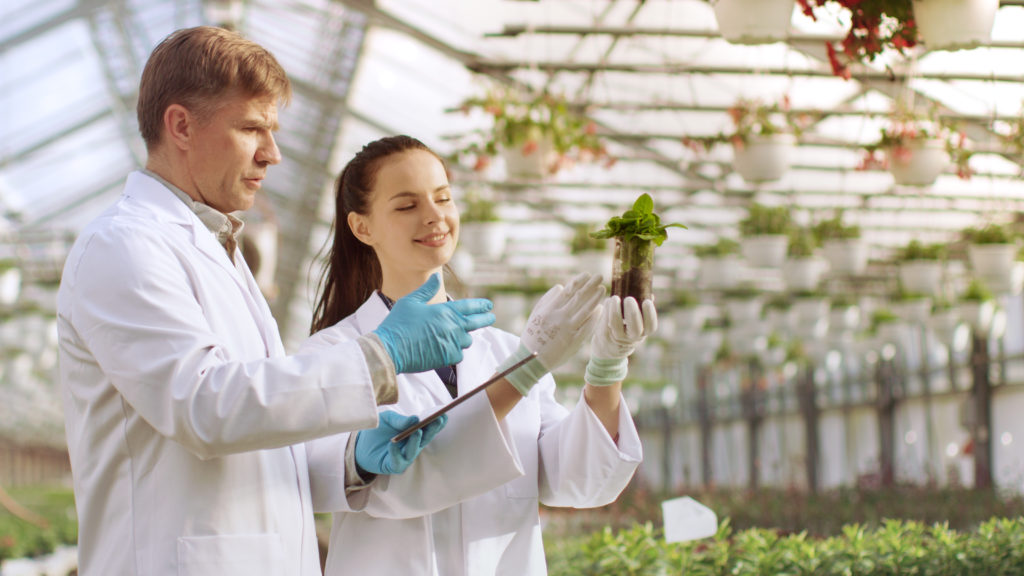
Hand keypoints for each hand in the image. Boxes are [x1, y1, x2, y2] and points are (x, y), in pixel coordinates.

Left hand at [354, 410, 447, 474]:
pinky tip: (392, 443)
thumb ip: (400, 420)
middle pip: (425, 439)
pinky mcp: (393, 466)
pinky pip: (397, 461)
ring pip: (413, 451)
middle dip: (432, 430)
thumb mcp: (387, 419)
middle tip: (437, 420)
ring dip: (415, 442)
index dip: (437, 423)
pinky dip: (395, 453)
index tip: (444, 415)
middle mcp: (412, 446)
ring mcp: (404, 457)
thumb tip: (415, 419)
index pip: (428, 428)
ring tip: (416, 432)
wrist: (360, 443)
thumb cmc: (378, 429)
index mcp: (414, 433)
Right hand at [373, 274, 494, 373]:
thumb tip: (436, 277)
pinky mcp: (448, 358)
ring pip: (467, 340)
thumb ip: (427, 290)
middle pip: (476, 323)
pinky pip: (458, 354)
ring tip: (456, 336)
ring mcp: (452, 343)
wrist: (390, 349)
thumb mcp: (411, 301)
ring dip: (464, 337)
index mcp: (445, 311)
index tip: (489, 305)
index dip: (481, 305)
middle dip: (485, 319)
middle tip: (491, 317)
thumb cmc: (398, 324)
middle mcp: (453, 327)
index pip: (470, 306)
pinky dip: (454, 351)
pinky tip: (444, 348)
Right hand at [496, 272, 605, 395]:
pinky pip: (588, 326)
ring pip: (586, 310)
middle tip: (600, 276)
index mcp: (549, 309)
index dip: (579, 281)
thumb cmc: (532, 335)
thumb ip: (547, 299)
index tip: (587, 274)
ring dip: (596, 298)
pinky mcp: (575, 341)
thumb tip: (561, 287)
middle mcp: (560, 317)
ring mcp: (568, 329)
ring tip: (602, 289)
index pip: (568, 291)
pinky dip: (595, 316)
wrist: (532, 360)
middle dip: (591, 285)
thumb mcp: (535, 315)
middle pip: (579, 297)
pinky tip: (600, 308)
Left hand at [586, 296, 657, 385]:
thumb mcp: (638, 323)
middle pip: (635, 328)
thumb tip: (649, 295)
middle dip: (632, 312)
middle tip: (629, 299)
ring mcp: (617, 338)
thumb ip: (642, 310)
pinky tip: (608, 301)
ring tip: (614, 298)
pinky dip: (606, 310)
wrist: (609, 347)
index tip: (647, 301)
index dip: (650, 314)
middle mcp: (632, 338)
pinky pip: (605, 322)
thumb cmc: (626, 328)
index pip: (651, 326)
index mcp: (644, 332)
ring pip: (616, 325)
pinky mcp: (604, 335)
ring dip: (615, 310)